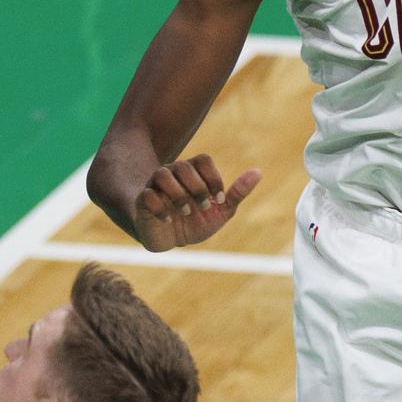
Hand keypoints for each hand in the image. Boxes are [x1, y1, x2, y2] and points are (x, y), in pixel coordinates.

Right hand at [130, 154, 260, 252]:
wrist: (171, 241)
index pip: (203, 160)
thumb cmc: (196, 221)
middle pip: (184, 166)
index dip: (213, 178)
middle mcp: (173, 174)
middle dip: (197, 188)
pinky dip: (161, 208)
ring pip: (163, 174)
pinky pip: (147, 194)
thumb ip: (237, 192)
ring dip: (178, 195)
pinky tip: (169, 220)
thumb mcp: (221, 210)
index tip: (218, 200)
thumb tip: (258, 172)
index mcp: (193, 173)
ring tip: (185, 212)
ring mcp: (156, 185)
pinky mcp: (143, 200)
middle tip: (203, 207)